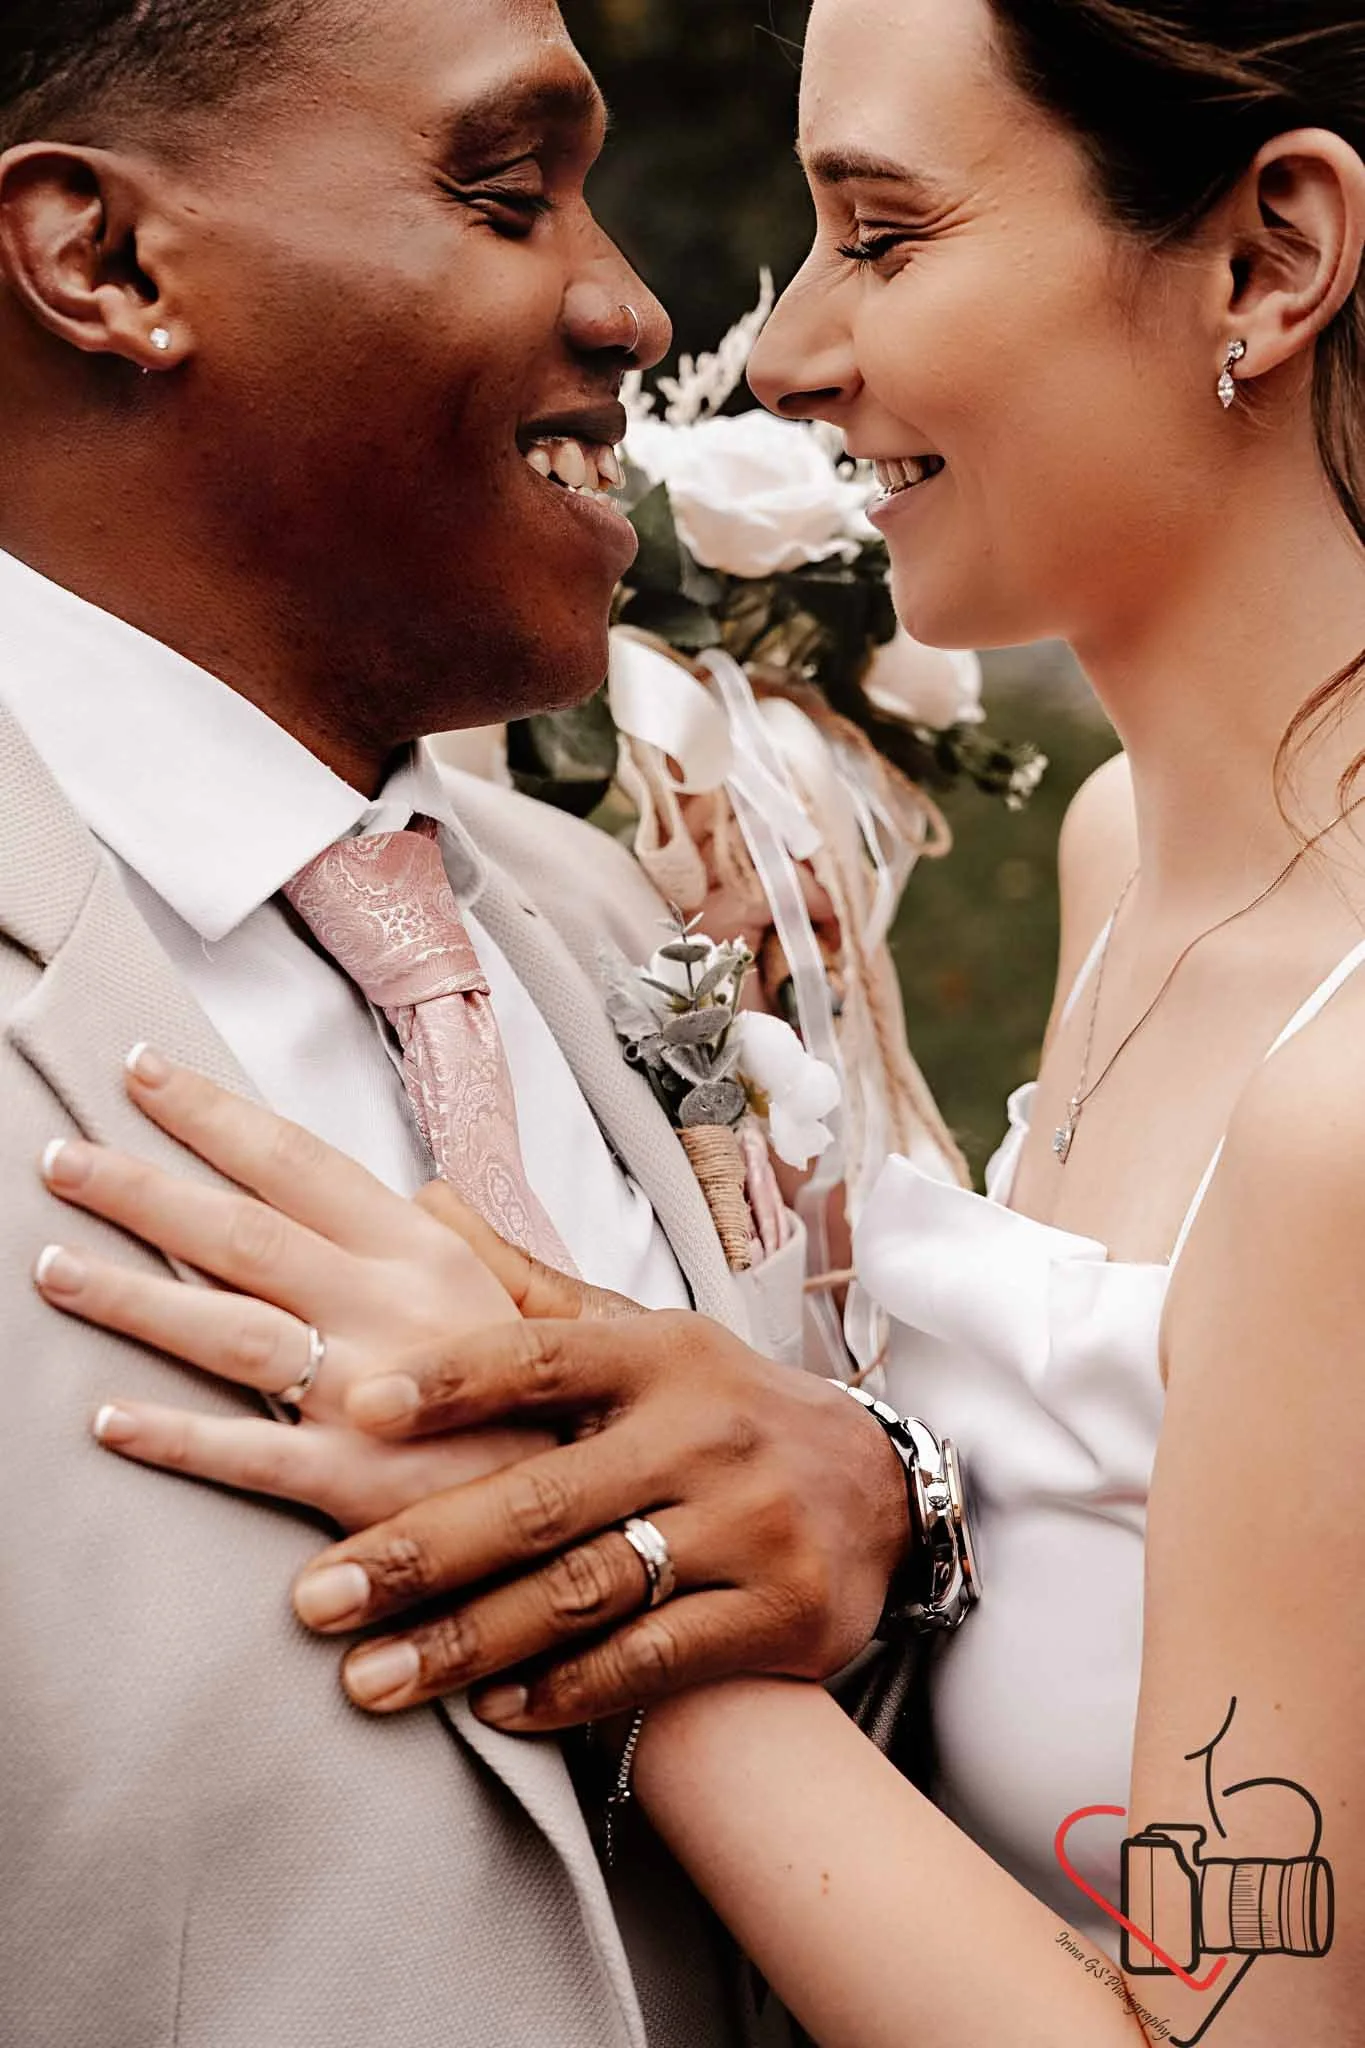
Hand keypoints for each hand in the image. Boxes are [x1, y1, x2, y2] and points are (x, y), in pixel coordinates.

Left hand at [33, 1053, 627, 1527]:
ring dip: (130, 1296)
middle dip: (141, 1188)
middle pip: (241, 1232)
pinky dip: (173, 1436)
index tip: (144, 1073)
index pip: (302, 1164)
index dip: (216, 1116)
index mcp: (430, 1254)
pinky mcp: (360, 1486)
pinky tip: (108, 1417)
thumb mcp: (539, 1299)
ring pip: (226, 1328)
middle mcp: (391, 1307)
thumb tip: (421, 1194)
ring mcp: (370, 1394)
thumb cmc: (579, 1406)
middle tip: (59, 1157)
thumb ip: (474, 1244)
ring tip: (51, 1266)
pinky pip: (247, 1455)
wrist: (631, 1514)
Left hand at [286, 1314, 909, 1727]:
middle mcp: (703, 1432)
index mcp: (660, 1353)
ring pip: (584, 1590)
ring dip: (466, 1642)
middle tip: (314, 1599)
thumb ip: (531, 1291)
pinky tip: (492, 1709)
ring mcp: (746, 1525)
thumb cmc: (723, 1409)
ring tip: (368, 1679)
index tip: (354, 1404)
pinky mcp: (779, 1613)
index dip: (449, 1380)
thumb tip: (422, 1200)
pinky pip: (653, 1659)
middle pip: (540, 1497)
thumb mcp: (646, 1337)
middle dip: (419, 1552)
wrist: (880, 1489)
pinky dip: (567, 1691)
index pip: (542, 1356)